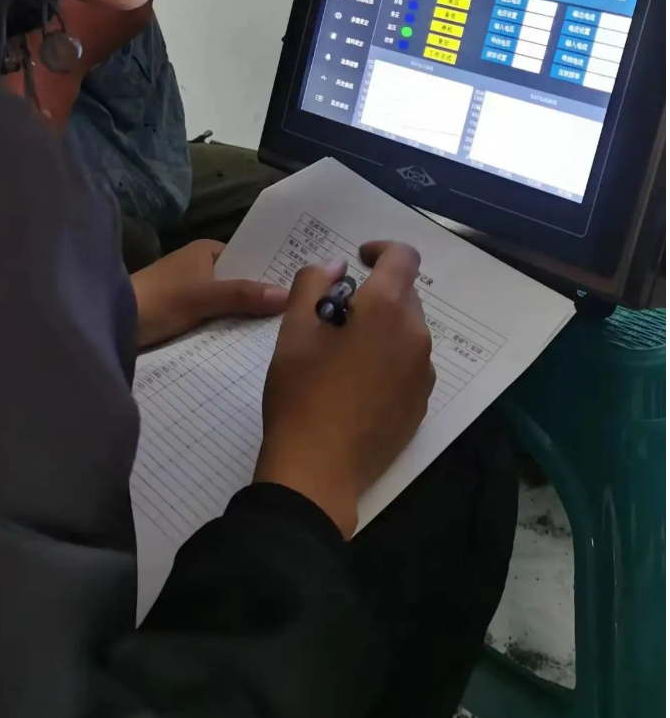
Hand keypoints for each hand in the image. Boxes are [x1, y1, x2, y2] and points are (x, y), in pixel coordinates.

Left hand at [132, 239, 288, 352]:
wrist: (111, 323)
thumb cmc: (158, 300)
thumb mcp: (203, 297)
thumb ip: (243, 295)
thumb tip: (288, 295)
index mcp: (206, 251)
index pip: (250, 257)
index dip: (273, 270)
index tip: (303, 286)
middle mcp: (201, 267)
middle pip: (241, 283)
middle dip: (262, 298)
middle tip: (301, 315)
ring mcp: (192, 293)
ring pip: (230, 304)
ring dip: (247, 317)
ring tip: (285, 331)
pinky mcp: (184, 316)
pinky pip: (216, 320)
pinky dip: (229, 329)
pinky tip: (251, 344)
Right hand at [255, 243, 432, 538]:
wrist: (318, 467)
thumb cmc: (301, 392)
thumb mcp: (294, 329)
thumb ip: (313, 283)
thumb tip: (336, 269)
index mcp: (388, 309)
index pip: (403, 258)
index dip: (381, 250)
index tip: (358, 260)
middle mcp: (417, 337)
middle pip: (405, 297)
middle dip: (376, 296)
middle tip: (337, 315)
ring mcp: (423, 374)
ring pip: (409, 334)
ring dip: (384, 330)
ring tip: (346, 354)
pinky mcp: (420, 406)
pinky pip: (410, 368)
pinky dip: (390, 362)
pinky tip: (358, 386)